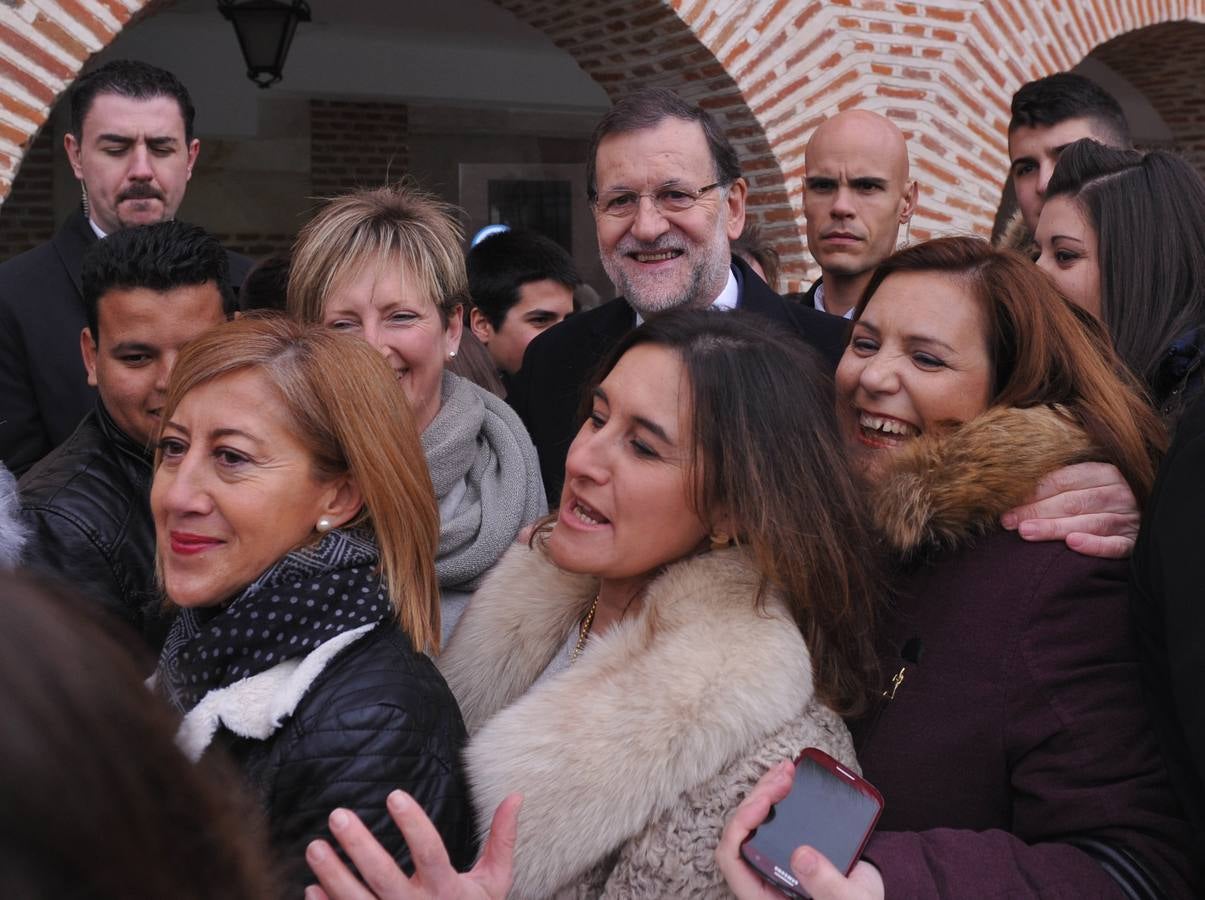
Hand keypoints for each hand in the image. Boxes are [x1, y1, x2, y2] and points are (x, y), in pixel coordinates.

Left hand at [304, 790, 520, 899]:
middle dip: (359, 845)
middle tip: (338, 815)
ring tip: (315, 846)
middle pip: (384, 876)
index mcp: (448, 890)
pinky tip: (310, 887)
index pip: (429, 852)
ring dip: (333, 874)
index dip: (413, 824)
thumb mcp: (494, 882)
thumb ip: (501, 839)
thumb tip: (515, 796)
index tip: (395, 795)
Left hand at [717, 760, 883, 899]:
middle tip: (783, 778)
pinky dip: (779, 795)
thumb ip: (824, 886)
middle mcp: (764, 873)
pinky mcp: (789, 843)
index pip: (731, 858)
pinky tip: (790, 778)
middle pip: (743, 830)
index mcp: (765, 894)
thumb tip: (801, 855)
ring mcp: (775, 856)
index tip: (763, 804)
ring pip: (755, 819)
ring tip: (785, 769)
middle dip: (759, 798)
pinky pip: (774, 816)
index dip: (739, 827)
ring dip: (766, 790)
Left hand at [1000, 462, 1138, 558]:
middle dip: (1036, 511)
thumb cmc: (1106, 499)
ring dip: (1056, 527)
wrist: (1153, 519)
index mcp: (1105, 472)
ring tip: (1027, 532)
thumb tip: (1016, 492)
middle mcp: (1118, 493)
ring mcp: (1128, 518)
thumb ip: (1063, 484)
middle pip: (1072, 501)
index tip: (1006, 503)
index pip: (1064, 480)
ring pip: (1088, 522)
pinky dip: (1094, 545)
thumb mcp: (1091, 483)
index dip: (1034, 492)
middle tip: (1008, 521)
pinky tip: (1072, 544)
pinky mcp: (1135, 542)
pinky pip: (1114, 545)